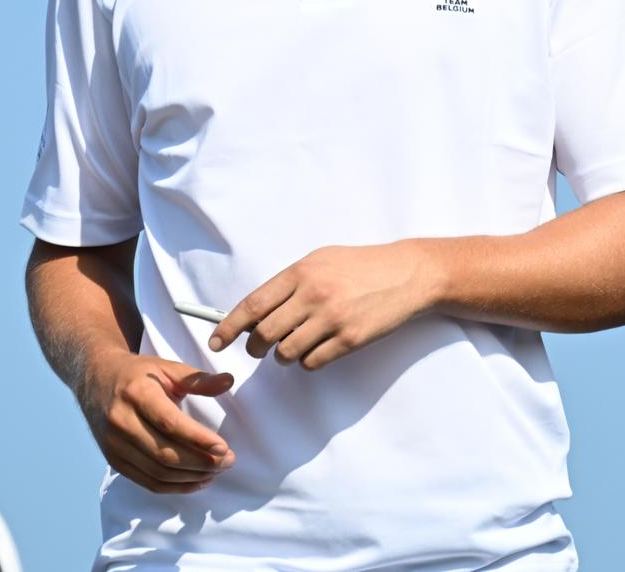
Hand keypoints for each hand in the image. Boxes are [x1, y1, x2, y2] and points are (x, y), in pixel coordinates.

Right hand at [76, 350, 234, 493]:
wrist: (95, 378)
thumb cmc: (138, 373)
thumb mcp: (166, 368)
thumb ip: (197, 378)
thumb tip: (229, 381)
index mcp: (136, 393)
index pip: (169, 423)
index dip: (198, 438)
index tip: (223, 447)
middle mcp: (121, 421)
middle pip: (165, 453)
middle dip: (201, 462)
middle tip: (228, 461)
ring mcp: (114, 444)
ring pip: (157, 472)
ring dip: (191, 478)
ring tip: (216, 471)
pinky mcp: (114, 460)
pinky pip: (147, 482)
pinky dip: (175, 487)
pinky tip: (196, 480)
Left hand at [210, 242, 444, 369]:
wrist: (408, 274)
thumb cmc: (361, 266)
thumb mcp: (321, 261)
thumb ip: (288, 283)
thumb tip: (254, 312)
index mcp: (301, 272)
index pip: (253, 305)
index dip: (229, 326)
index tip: (217, 341)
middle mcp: (313, 295)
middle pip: (264, 334)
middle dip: (255, 346)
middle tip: (258, 347)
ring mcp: (332, 319)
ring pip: (286, 353)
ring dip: (283, 355)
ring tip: (295, 344)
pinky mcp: (350, 339)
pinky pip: (312, 362)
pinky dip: (308, 361)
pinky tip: (317, 348)